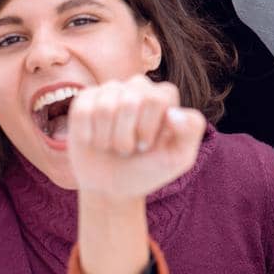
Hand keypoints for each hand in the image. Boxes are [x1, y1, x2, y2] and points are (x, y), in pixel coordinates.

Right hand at [67, 76, 205, 200]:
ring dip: (108, 139)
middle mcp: (138, 87)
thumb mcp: (179, 157)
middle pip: (130, 102)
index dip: (148, 130)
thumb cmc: (148, 168)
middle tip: (129, 148)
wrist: (112, 187)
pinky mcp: (85, 99)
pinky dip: (87, 135)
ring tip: (113, 145)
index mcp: (164, 95)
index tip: (147, 145)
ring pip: (105, 108)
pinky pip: (82, 111)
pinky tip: (94, 141)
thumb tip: (174, 113)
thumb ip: (191, 131)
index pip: (156, 100)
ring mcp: (110, 90)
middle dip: (127, 136)